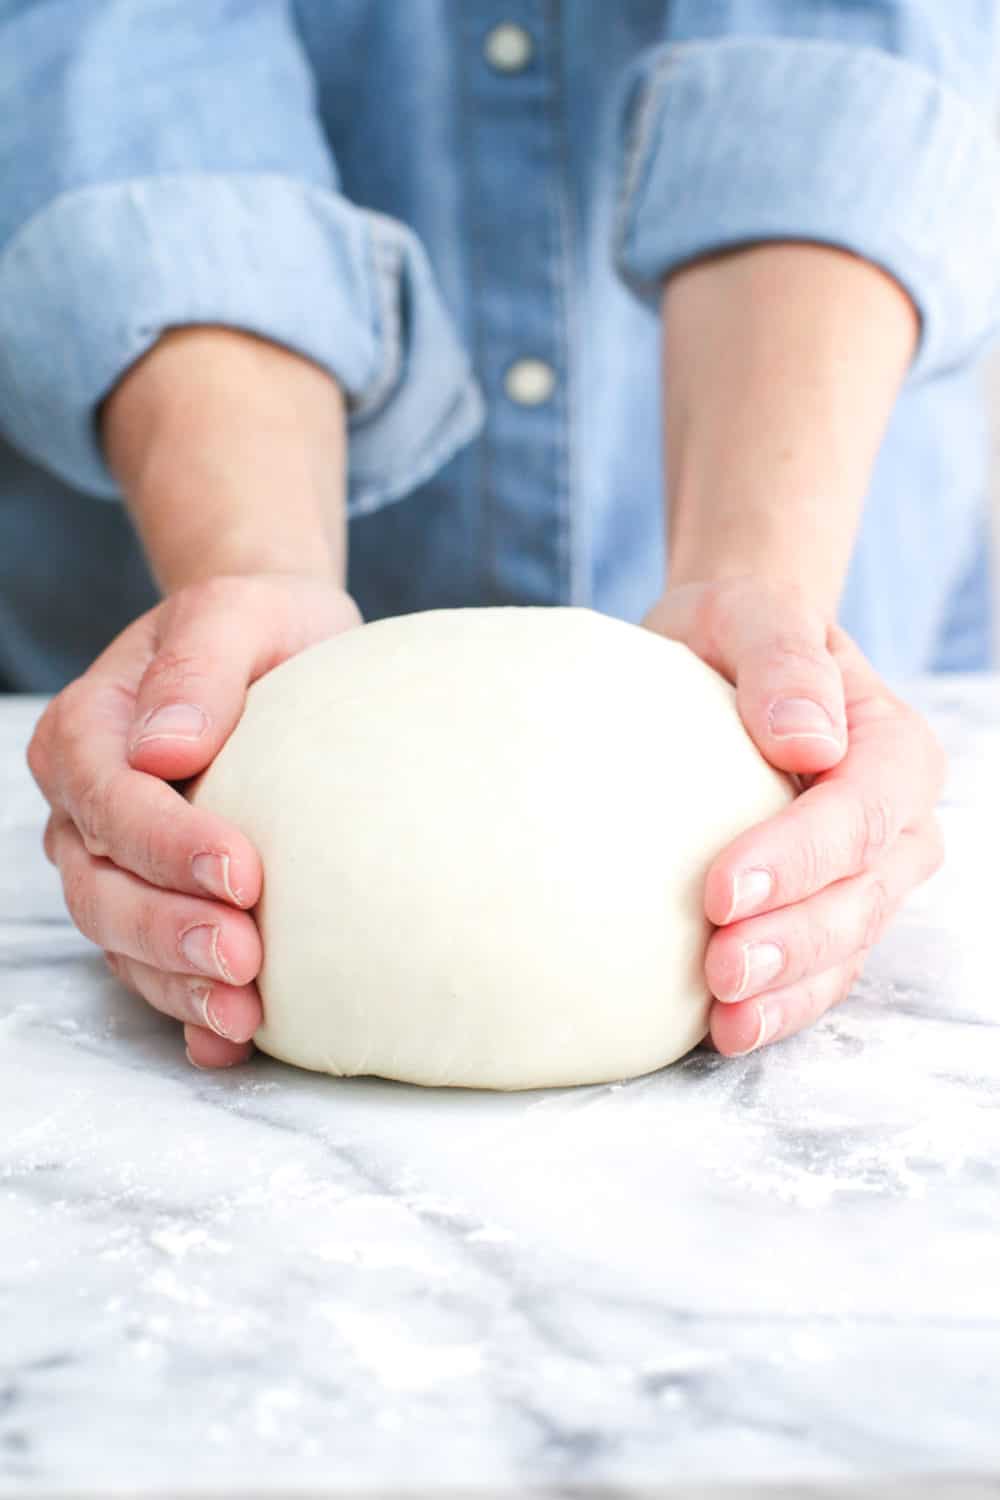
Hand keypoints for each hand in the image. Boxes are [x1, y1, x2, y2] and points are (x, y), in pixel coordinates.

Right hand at [28, 574, 359, 1068]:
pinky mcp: (159, 901)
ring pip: (121, 940)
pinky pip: (154, 967)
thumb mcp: (239, 612)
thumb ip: (199, 665)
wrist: (278, 651)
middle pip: (102, 886)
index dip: (166, 844)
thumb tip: (163, 746)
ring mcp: (116, 863)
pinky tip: (228, 1042)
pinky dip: (186, 1012)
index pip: (110, 800)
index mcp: (90, 731)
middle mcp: (87, 807)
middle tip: (245, 957)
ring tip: (245, 1013)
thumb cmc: (259, 627)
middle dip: (169, 930)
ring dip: (178, 983)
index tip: (240, 871)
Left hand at [644, 579, 944, 1055]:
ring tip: (726, 1020)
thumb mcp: (757, 615)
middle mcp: (896, 826)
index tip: (721, 888)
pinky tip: (725, 1031)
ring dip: (789, 990)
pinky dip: (779, 1006)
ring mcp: (865, 879)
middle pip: (860, 897)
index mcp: (895, 750)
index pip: (860, 815)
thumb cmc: (742, 631)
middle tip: (721, 968)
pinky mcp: (820, 913)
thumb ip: (785, 663)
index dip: (799, 859)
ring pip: (845, 948)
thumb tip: (808, 740)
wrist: (729, 656)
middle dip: (796, 941)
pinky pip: (815, 973)